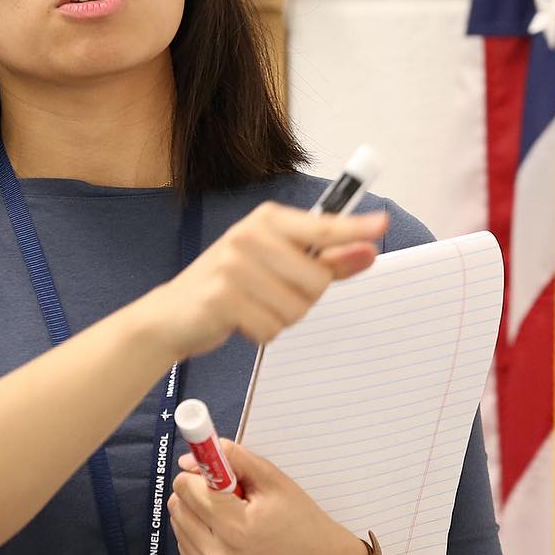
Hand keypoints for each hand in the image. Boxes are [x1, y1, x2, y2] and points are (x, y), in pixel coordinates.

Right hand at [145, 201, 387, 360]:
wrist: (173, 314)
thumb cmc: (230, 286)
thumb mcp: (277, 266)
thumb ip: (324, 260)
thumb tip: (367, 251)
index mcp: (266, 220)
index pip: (320, 226)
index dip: (353, 228)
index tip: (382, 225)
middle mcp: (249, 235)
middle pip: (316, 280)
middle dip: (303, 299)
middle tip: (270, 295)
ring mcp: (233, 265)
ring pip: (296, 308)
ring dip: (281, 319)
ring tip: (253, 307)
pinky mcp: (222, 297)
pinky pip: (271, 327)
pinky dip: (262, 333)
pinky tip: (240, 322)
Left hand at [167, 439, 369, 554]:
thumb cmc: (300, 522)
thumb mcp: (273, 480)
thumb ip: (232, 459)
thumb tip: (188, 460)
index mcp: (237, 530)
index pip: (187, 489)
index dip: (201, 475)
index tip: (218, 476)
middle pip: (178, 507)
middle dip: (197, 494)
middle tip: (227, 498)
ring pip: (178, 527)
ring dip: (197, 516)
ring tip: (232, 521)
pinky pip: (185, 550)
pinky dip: (199, 538)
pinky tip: (227, 540)